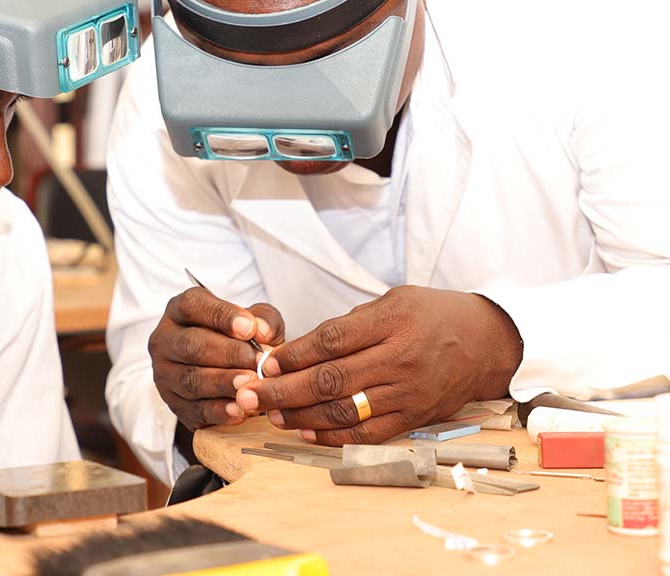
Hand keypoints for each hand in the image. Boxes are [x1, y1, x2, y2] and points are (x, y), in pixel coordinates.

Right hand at [149, 287, 284, 430]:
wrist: (227, 372)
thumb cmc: (239, 339)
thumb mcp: (254, 321)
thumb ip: (263, 319)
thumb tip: (262, 332)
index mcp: (179, 311)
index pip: (192, 305)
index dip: (221, 315)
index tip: (249, 328)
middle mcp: (165, 340)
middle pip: (191, 345)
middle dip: (227, 354)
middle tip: (257, 361)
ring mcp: (165, 374)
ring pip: (191, 379)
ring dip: (223, 383)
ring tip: (250, 383)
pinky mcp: (173, 404)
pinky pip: (193, 409)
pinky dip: (218, 411)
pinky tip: (239, 410)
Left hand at [234, 286, 521, 444]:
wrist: (488, 342)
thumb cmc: (433, 314)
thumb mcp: (394, 300)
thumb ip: (350, 323)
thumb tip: (300, 348)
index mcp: (391, 322)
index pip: (331, 341)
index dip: (292, 354)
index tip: (265, 362)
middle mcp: (399, 359)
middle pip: (330, 379)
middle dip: (283, 390)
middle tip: (250, 394)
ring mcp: (407, 392)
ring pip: (343, 410)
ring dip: (300, 415)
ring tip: (270, 413)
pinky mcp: (414, 417)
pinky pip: (367, 433)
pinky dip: (332, 436)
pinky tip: (305, 431)